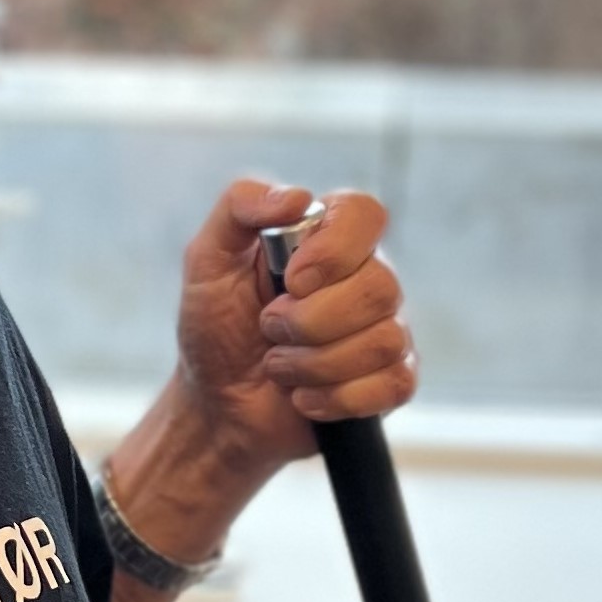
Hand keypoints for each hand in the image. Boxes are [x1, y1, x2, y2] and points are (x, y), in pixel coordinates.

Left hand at [171, 178, 418, 482]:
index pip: (365, 214)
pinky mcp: (390, 381)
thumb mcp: (207, 259)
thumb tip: (299, 198)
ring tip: (279, 366)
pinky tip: (304, 397)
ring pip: (384, 340)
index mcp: (328, 238)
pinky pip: (394, 385)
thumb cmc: (216, 327)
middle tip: (267, 328)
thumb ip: (239, 207)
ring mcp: (385, 330)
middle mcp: (366, 277)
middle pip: (379, 286)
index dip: (334, 249)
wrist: (217, 404)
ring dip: (313, 364)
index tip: (292, 280)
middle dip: (308, 321)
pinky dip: (337, 398)